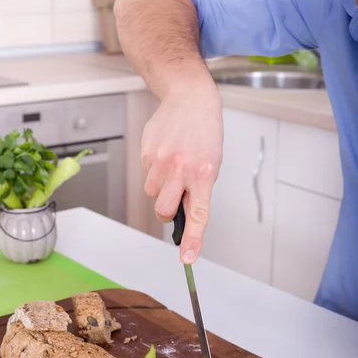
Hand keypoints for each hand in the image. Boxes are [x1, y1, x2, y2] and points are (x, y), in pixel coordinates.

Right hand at [142, 86, 222, 263]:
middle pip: (164, 211)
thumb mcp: (212, 163)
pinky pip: (146, 174)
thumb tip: (185, 216)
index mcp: (204, 174)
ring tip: (172, 167)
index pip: (199, 215)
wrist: (190, 98)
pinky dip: (153, 170)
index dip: (193, 240)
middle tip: (173, 201)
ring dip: (159, 188)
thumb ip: (198, 190)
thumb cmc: (205, 133)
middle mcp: (182, 169)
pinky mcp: (147, 152)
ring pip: (151, 193)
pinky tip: (164, 154)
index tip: (188, 259)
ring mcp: (162, 161)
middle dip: (166, 212)